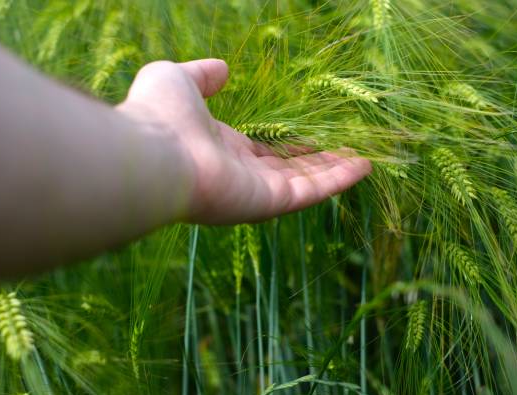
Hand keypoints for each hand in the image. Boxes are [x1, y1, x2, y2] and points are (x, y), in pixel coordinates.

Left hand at [117, 59, 371, 223]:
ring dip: (334, 171)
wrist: (151, 153)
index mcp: (220, 149)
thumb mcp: (179, 80)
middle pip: (287, 169)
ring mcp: (255, 192)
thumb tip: (223, 69)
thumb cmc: (160, 115)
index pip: (261, 150)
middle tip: (345, 150)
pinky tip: (363, 166)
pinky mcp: (267, 202)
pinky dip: (338, 181)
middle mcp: (239, 175)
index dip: (287, 144)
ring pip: (304, 182)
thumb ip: (202, 75)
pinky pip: (310, 192)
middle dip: (316, 161)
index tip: (310, 137)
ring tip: (365, 158)